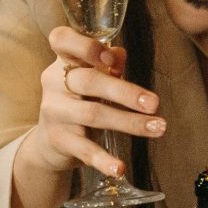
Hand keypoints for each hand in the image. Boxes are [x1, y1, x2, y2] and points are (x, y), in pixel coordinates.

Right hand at [13, 25, 166, 183]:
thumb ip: (107, 64)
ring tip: (158, 127)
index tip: (111, 57)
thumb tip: (119, 53)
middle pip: (88, 81)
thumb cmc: (78, 100)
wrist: (49, 141)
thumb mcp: (90, 77)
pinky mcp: (58, 140)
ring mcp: (54, 112)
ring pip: (92, 114)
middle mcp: (54, 83)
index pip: (61, 40)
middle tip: (154, 103)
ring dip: (128, 122)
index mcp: (63, 61)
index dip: (84, 45)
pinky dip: (103, 160)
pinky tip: (120, 168)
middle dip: (124, 92)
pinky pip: (83, 149)